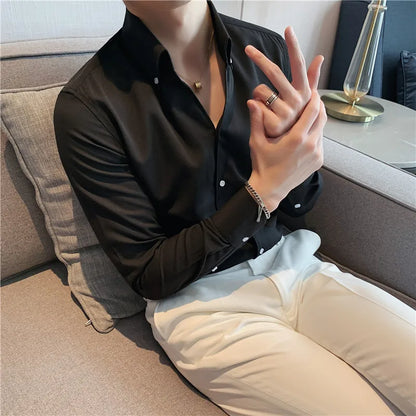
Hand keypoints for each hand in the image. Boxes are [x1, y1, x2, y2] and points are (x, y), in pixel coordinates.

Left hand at [245, 26, 323, 137]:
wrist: (289, 151)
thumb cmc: (295, 122)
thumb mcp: (304, 101)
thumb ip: (310, 78)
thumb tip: (319, 57)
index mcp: (303, 93)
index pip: (299, 66)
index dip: (294, 47)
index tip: (288, 29)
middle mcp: (296, 102)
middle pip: (275, 73)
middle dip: (260, 59)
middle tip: (248, 49)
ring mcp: (285, 113)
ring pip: (260, 90)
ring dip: (258, 95)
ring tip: (266, 108)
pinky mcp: (273, 124)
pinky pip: (254, 105)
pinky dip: (254, 107)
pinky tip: (262, 117)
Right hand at [246, 90, 325, 211]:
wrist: (270, 189)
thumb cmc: (262, 165)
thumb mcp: (256, 142)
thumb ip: (256, 120)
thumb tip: (252, 101)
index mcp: (296, 138)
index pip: (313, 111)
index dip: (314, 98)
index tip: (312, 91)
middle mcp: (310, 145)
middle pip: (322, 118)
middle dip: (319, 106)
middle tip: (314, 97)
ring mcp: (316, 154)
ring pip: (322, 130)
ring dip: (317, 120)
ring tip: (309, 113)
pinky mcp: (318, 161)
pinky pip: (320, 142)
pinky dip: (315, 134)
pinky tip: (306, 132)